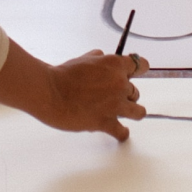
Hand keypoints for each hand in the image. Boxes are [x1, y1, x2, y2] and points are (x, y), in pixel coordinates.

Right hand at [0, 41, 148, 141]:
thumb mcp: (83, 59)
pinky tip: (122, 133)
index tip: (138, 72)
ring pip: (138, 111)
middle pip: (135, 91)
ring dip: (132, 111)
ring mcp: (115, 104)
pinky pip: (122, 131)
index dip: (139, 69)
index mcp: (115, 65)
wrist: (50, 92)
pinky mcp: (106, 122)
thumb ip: (97, 59)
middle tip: (113, 96)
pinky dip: (122, 133)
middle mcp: (120, 84)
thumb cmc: (63, 75)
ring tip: (127, 113)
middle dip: (125, 93)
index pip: (141, 65)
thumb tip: (101, 59)